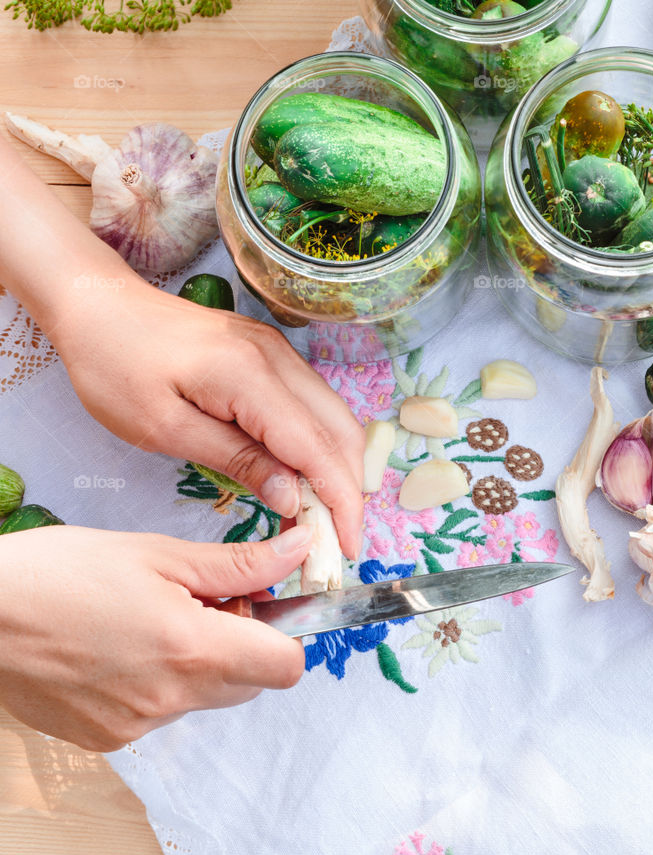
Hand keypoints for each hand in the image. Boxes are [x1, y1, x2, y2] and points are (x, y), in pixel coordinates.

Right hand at [0, 523, 312, 750]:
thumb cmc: (63, 571)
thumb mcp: (158, 553)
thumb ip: (237, 563)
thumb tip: (297, 552)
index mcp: (192, 648)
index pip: (285, 667)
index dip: (286, 631)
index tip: (265, 600)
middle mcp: (170, 699)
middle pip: (249, 684)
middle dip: (244, 642)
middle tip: (206, 597)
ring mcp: (137, 725)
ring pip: (203, 696)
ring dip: (197, 660)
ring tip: (152, 615)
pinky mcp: (107, 738)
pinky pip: (159, 710)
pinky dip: (157, 680)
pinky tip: (122, 642)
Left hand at [54, 277, 363, 558]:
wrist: (101, 305)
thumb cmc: (116, 367)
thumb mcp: (164, 428)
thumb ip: (235, 460)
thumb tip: (293, 497)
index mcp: (249, 375)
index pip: (317, 447)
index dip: (340, 501)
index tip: (347, 548)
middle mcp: (277, 357)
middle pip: (340, 430)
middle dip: (348, 490)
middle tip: (335, 545)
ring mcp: (277, 350)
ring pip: (332, 415)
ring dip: (335, 468)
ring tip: (318, 519)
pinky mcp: (268, 352)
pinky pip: (311, 403)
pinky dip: (318, 444)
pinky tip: (300, 477)